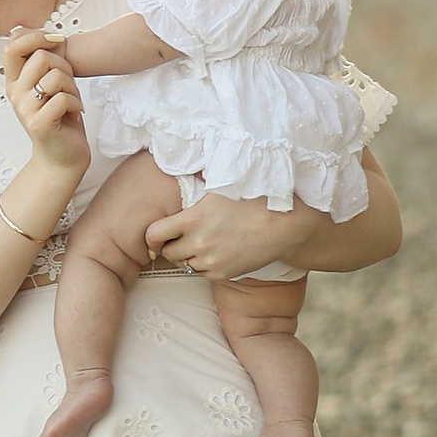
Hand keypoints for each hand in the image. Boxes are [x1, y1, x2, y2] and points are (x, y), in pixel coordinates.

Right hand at [4, 28, 85, 165]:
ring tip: (71, 100)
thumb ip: (48, 62)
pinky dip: (76, 104)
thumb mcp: (51, 84)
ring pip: (54, 77)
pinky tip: (73, 113)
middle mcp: (15, 93)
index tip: (56, 43)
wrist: (62, 157)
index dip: (36, 36)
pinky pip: (63, 98)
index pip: (12, 45)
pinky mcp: (38, 124)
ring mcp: (25, 109)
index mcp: (14, 81)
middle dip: (64, 66)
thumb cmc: (60, 117)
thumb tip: (53, 34)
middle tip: (69, 84)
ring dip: (72, 87)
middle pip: (40, 57)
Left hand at [143, 190, 307, 280]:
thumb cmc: (253, 200)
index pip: (153, 235)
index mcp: (193, 220)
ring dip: (187, 256)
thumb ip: (198, 181)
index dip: (153, 235)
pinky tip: (214, 251)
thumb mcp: (222, 185)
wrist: (283, 226)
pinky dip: (203, 265)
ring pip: (184, 265)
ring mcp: (210, 261)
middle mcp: (198, 244)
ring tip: (200, 243)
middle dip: (171, 245)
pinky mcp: (223, 274)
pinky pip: (202, 273)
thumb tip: (180, 161)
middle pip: (167, 253)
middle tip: (180, 237)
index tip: (159, 232)